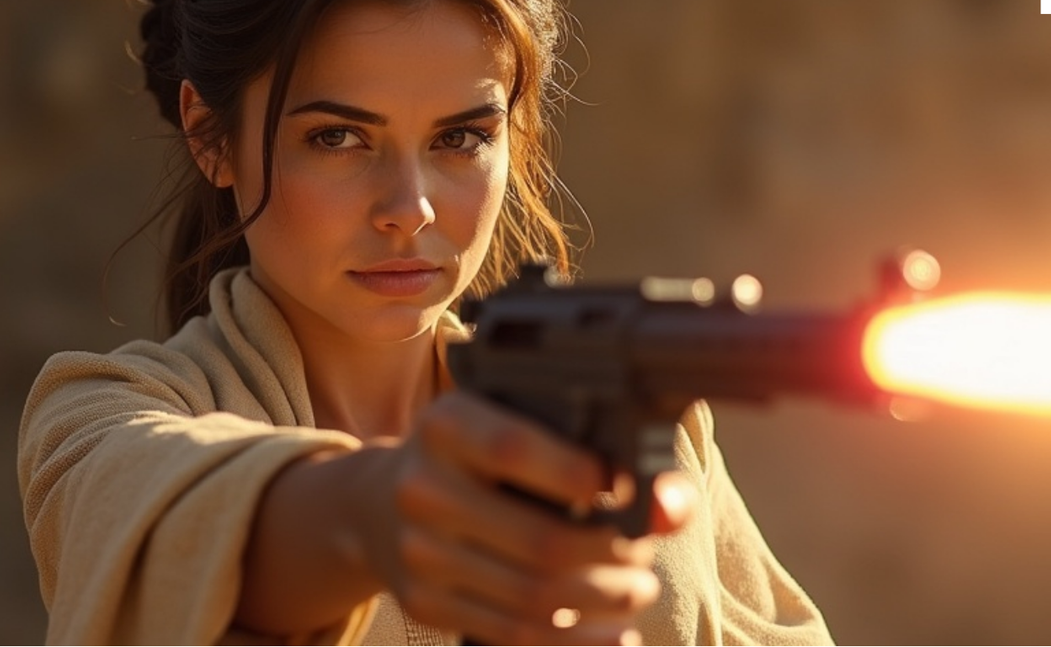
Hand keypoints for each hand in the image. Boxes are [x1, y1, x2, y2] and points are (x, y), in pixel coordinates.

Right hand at [355, 391, 693, 644]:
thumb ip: (602, 452)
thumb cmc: (475, 458)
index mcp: (447, 425)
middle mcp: (423, 487)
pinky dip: (576, 642)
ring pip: (534, 597)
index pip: (515, 447)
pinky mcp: (423, 602)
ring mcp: (418, 551)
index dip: (581, 473)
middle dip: (614, 557)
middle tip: (643, 555)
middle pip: (541, 541)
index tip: (625, 488)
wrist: (377, 502)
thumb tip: (673, 507)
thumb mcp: (518, 429)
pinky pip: (513, 635)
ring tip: (635, 590)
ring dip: (604, 602)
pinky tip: (612, 632)